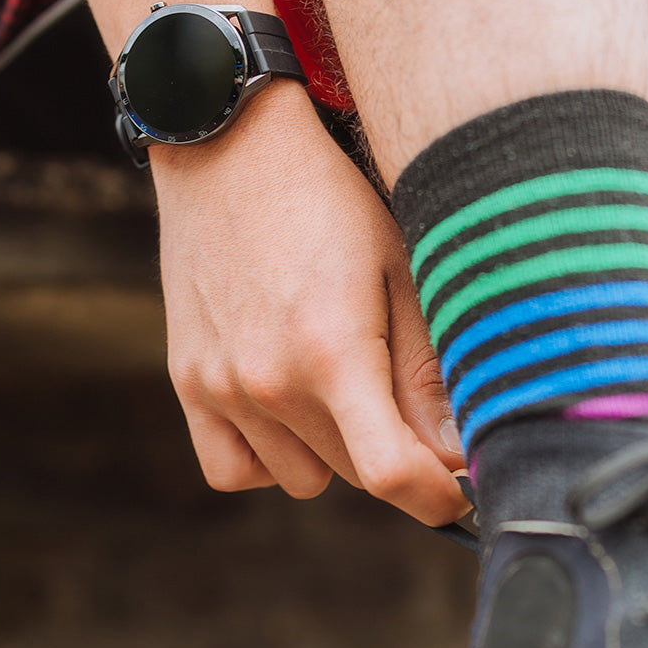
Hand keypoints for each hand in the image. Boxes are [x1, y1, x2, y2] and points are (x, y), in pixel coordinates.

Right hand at [151, 81, 468, 525]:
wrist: (230, 151)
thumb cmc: (330, 200)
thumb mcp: (398, 268)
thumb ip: (425, 371)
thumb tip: (455, 456)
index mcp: (332, 352)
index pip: (390, 475)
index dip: (436, 497)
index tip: (458, 490)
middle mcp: (268, 382)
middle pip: (353, 474)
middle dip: (393, 451)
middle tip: (399, 391)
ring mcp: (220, 385)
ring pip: (302, 477)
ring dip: (333, 451)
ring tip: (338, 382)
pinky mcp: (188, 381)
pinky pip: (234, 470)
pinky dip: (270, 456)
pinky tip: (288, 407)